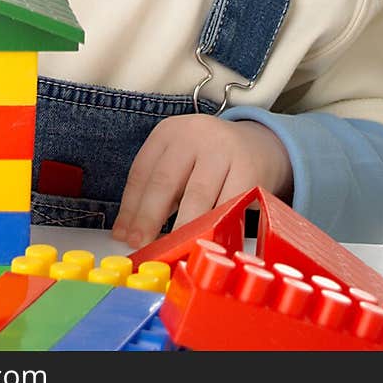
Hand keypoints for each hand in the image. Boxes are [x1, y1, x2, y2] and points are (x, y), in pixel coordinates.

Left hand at [112, 115, 292, 249]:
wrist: (260, 145)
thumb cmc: (209, 162)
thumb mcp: (179, 164)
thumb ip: (156, 191)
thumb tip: (126, 233)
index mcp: (168, 132)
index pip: (142, 172)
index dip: (129, 209)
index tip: (122, 237)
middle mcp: (194, 134)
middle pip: (164, 181)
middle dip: (149, 219)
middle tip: (140, 247)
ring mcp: (222, 149)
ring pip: (196, 197)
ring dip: (181, 229)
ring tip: (170, 250)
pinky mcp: (248, 168)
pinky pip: (227, 205)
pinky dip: (214, 227)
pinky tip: (204, 242)